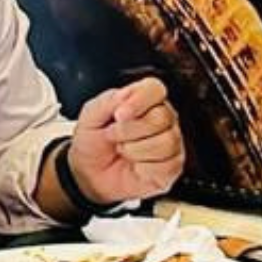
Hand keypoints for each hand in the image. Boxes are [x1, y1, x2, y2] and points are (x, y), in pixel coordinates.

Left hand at [68, 77, 184, 205]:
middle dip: (129, 130)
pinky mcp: (172, 167)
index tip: (119, 114)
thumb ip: (109, 100)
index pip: (155, 89)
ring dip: (135, 149)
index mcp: (142, 100)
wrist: (89, 172)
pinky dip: (143, 167)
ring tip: (122, 149)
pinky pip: (167, 165)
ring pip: (167, 142)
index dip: (139, 100)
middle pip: (162, 117)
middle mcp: (161, 119)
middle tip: (113, 135)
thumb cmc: (93, 140)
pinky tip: (134, 164)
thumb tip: (127, 95)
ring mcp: (169, 143)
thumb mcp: (91, 115)